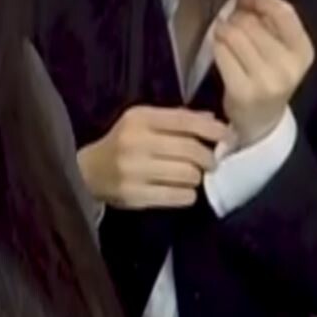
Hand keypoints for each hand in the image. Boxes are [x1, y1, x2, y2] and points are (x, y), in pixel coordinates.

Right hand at [77, 106, 233, 209]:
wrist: (88, 172)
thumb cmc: (124, 142)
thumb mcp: (144, 121)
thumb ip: (177, 119)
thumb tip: (214, 120)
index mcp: (140, 119)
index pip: (184, 120)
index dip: (211, 128)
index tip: (228, 136)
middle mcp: (136, 143)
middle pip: (191, 151)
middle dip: (209, 158)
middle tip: (212, 162)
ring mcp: (134, 171)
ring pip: (188, 175)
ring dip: (197, 177)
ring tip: (192, 175)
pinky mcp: (135, 196)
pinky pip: (179, 197)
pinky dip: (187, 194)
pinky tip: (181, 190)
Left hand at [213, 0, 313, 146]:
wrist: (261, 119)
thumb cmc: (266, 71)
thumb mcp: (273, 40)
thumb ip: (259, 5)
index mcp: (303, 51)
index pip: (283, 11)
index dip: (262, 1)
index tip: (254, 4)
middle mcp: (289, 67)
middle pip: (251, 22)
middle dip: (239, 18)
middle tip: (238, 29)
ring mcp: (266, 81)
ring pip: (233, 34)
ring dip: (225, 31)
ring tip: (229, 39)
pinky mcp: (243, 91)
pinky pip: (221, 51)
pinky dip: (217, 45)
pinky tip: (221, 50)